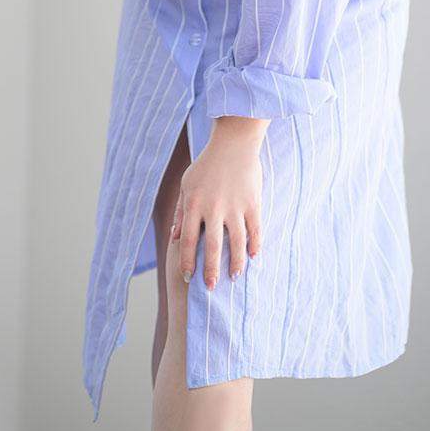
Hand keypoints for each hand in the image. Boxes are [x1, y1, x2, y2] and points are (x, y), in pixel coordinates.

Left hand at [170, 135, 262, 289]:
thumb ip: (181, 212)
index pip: (188, 240)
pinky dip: (255, 244)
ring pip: (236, 242)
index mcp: (194, 204)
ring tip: (234, 277)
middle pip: (211, 247)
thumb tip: (174, 238)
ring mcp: (235, 206)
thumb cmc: (206, 164)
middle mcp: (214, 208)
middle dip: (210, 270)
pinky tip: (253, 257)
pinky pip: (255, 229)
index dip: (187, 261)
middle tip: (210, 288)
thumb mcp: (187, 185)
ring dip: (235, 263)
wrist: (233, 142)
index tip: (187, 276)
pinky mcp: (252, 202)